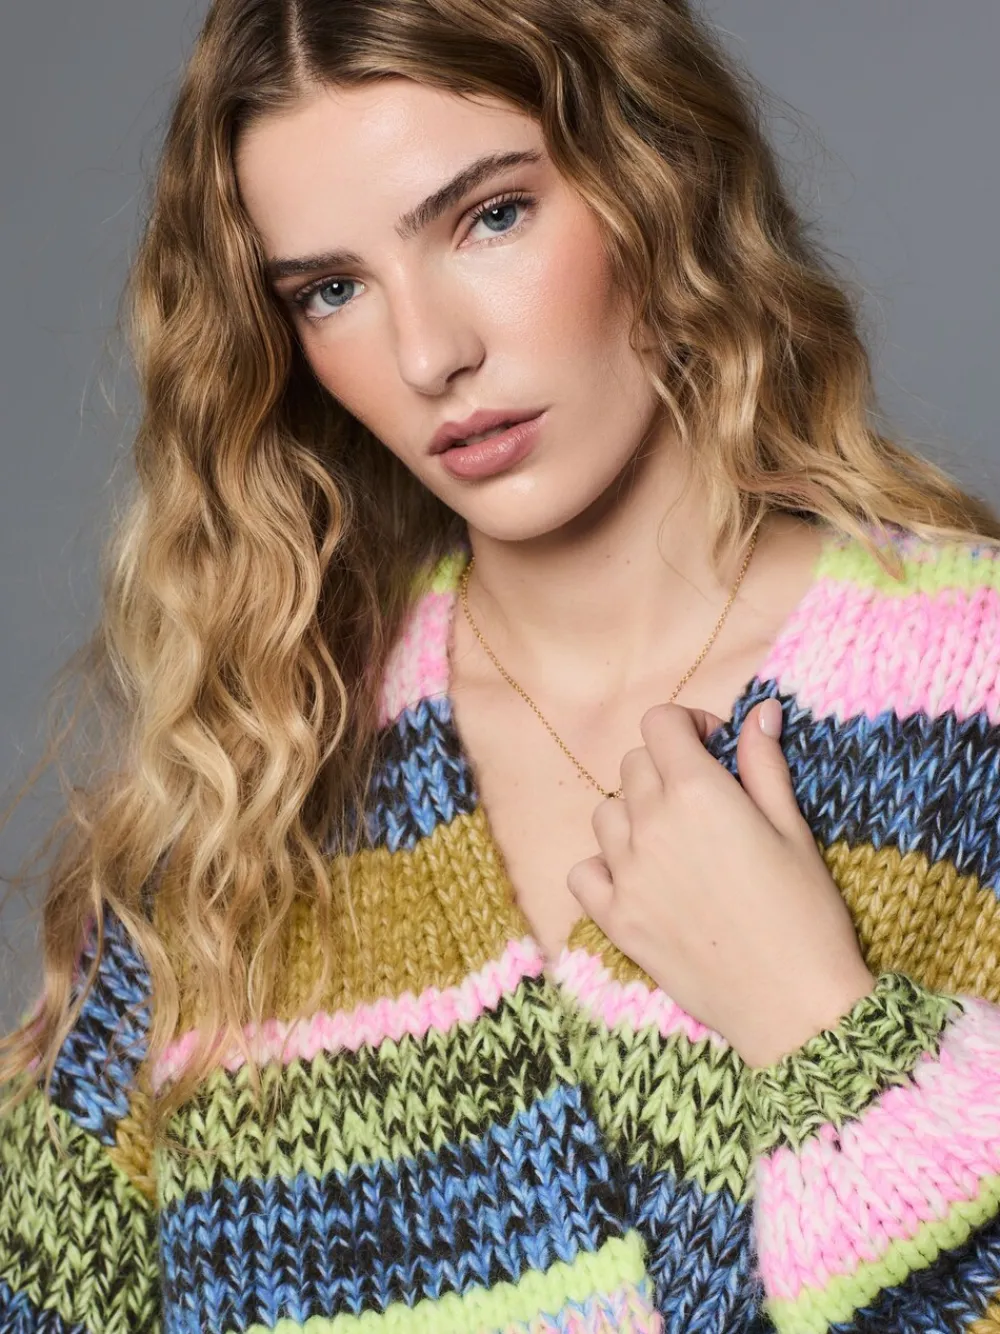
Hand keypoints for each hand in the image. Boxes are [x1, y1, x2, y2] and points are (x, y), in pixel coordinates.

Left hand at [566, 698, 875, 1067]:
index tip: (713, 747)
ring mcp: (625, 873)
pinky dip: (604, 867)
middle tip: (704, 800)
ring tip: (676, 842)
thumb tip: (759, 710)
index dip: (687, 725)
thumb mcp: (793, 829)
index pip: (659, 722)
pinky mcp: (614, 918)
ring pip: (606, 812)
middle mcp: (650, 824)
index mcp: (697, 792)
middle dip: (667, 767)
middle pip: (634, 764)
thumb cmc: (806, 914)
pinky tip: (641, 879)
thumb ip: (764, 764)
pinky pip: (583, 870)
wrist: (793, 1006)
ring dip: (635, 814)